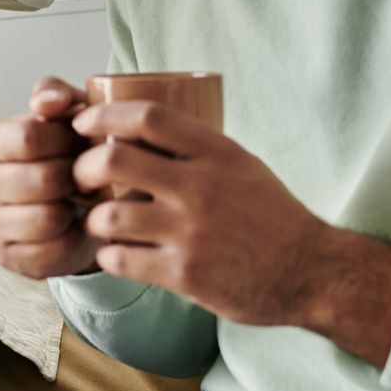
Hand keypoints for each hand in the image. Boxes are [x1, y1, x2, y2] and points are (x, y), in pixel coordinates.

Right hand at [0, 78, 102, 279]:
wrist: (78, 205)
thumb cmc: (70, 153)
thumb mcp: (70, 114)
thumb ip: (57, 95)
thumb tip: (45, 104)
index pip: (29, 137)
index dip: (66, 141)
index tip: (81, 143)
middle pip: (41, 179)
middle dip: (77, 177)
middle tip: (88, 176)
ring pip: (46, 218)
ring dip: (76, 210)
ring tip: (82, 201)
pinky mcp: (6, 257)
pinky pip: (50, 252)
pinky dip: (73, 240)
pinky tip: (76, 227)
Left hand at [71, 100, 390, 362]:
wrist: (310, 270)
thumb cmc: (272, 214)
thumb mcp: (241, 164)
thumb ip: (197, 147)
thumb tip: (142, 127)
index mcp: (215, 152)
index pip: (147, 117)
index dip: (104, 116)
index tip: (82, 123)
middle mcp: (201, 187)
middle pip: (115, 160)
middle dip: (83, 168)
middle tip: (81, 178)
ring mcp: (191, 232)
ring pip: (110, 215)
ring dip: (94, 219)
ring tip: (99, 222)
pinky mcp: (186, 274)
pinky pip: (122, 259)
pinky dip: (108, 256)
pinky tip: (116, 254)